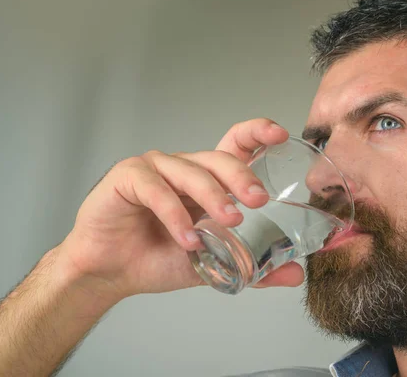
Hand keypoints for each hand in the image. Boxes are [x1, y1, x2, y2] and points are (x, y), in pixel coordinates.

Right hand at [59, 119, 303, 300]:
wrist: (111, 273)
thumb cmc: (159, 258)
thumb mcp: (215, 263)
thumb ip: (253, 266)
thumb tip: (295, 274)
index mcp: (206, 180)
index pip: (235, 145)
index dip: (257, 133)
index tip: (281, 134)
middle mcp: (184, 167)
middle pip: (219, 157)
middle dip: (242, 176)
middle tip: (259, 200)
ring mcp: (155, 168)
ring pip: (191, 171)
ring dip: (212, 197)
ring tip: (228, 223)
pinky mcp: (128, 176)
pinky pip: (156, 189)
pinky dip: (174, 215)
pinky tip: (187, 239)